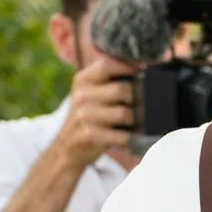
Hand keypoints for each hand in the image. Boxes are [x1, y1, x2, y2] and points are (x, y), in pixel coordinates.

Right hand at [55, 55, 138, 169]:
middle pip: (121, 89)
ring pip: (125, 113)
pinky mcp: (90, 135)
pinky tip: (128, 137)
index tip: (143, 70)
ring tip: (132, 123)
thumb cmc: (89, 116)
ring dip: (135, 120)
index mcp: (83, 80)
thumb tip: (143, 67)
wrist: (68, 147)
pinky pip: (123, 135)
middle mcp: (81, 95)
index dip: (128, 66)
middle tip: (138, 106)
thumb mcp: (92, 93)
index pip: (108, 64)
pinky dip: (131, 138)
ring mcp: (84, 116)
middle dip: (136, 99)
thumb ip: (111, 79)